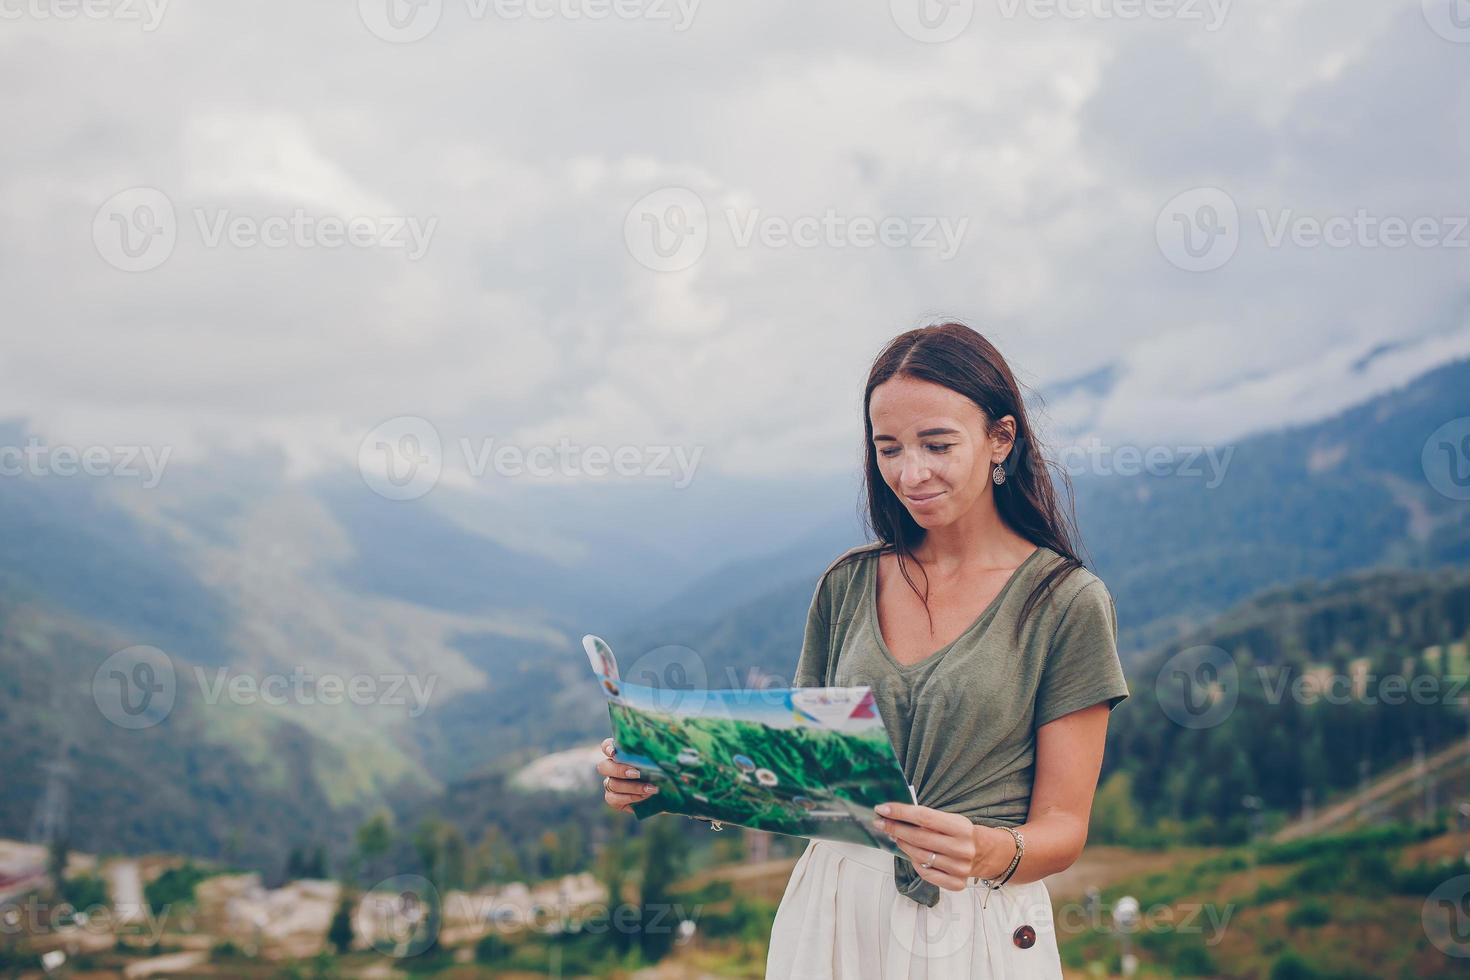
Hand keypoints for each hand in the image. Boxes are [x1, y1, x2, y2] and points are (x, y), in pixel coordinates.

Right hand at [597, 737, 657, 813]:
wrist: (668, 793)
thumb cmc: (664, 769)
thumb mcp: (662, 758)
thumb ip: (656, 750)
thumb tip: (660, 745)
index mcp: (620, 753)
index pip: (606, 746)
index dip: (608, 748)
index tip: (614, 752)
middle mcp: (612, 767)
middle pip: (604, 766)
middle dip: (619, 770)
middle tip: (637, 773)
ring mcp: (611, 783)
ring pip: (611, 784)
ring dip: (632, 787)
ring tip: (651, 788)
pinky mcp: (614, 799)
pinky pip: (613, 799)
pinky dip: (629, 798)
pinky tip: (644, 796)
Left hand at [872, 803, 1013, 891]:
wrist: (985, 853)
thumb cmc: (960, 832)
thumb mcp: (950, 819)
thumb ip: (927, 819)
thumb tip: (894, 814)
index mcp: (961, 827)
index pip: (924, 817)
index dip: (900, 812)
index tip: (882, 809)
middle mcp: (962, 848)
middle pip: (919, 838)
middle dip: (895, 828)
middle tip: (880, 823)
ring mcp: (960, 868)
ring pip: (920, 856)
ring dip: (902, 845)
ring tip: (895, 836)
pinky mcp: (956, 883)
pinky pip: (926, 874)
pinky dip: (915, 863)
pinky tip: (911, 854)